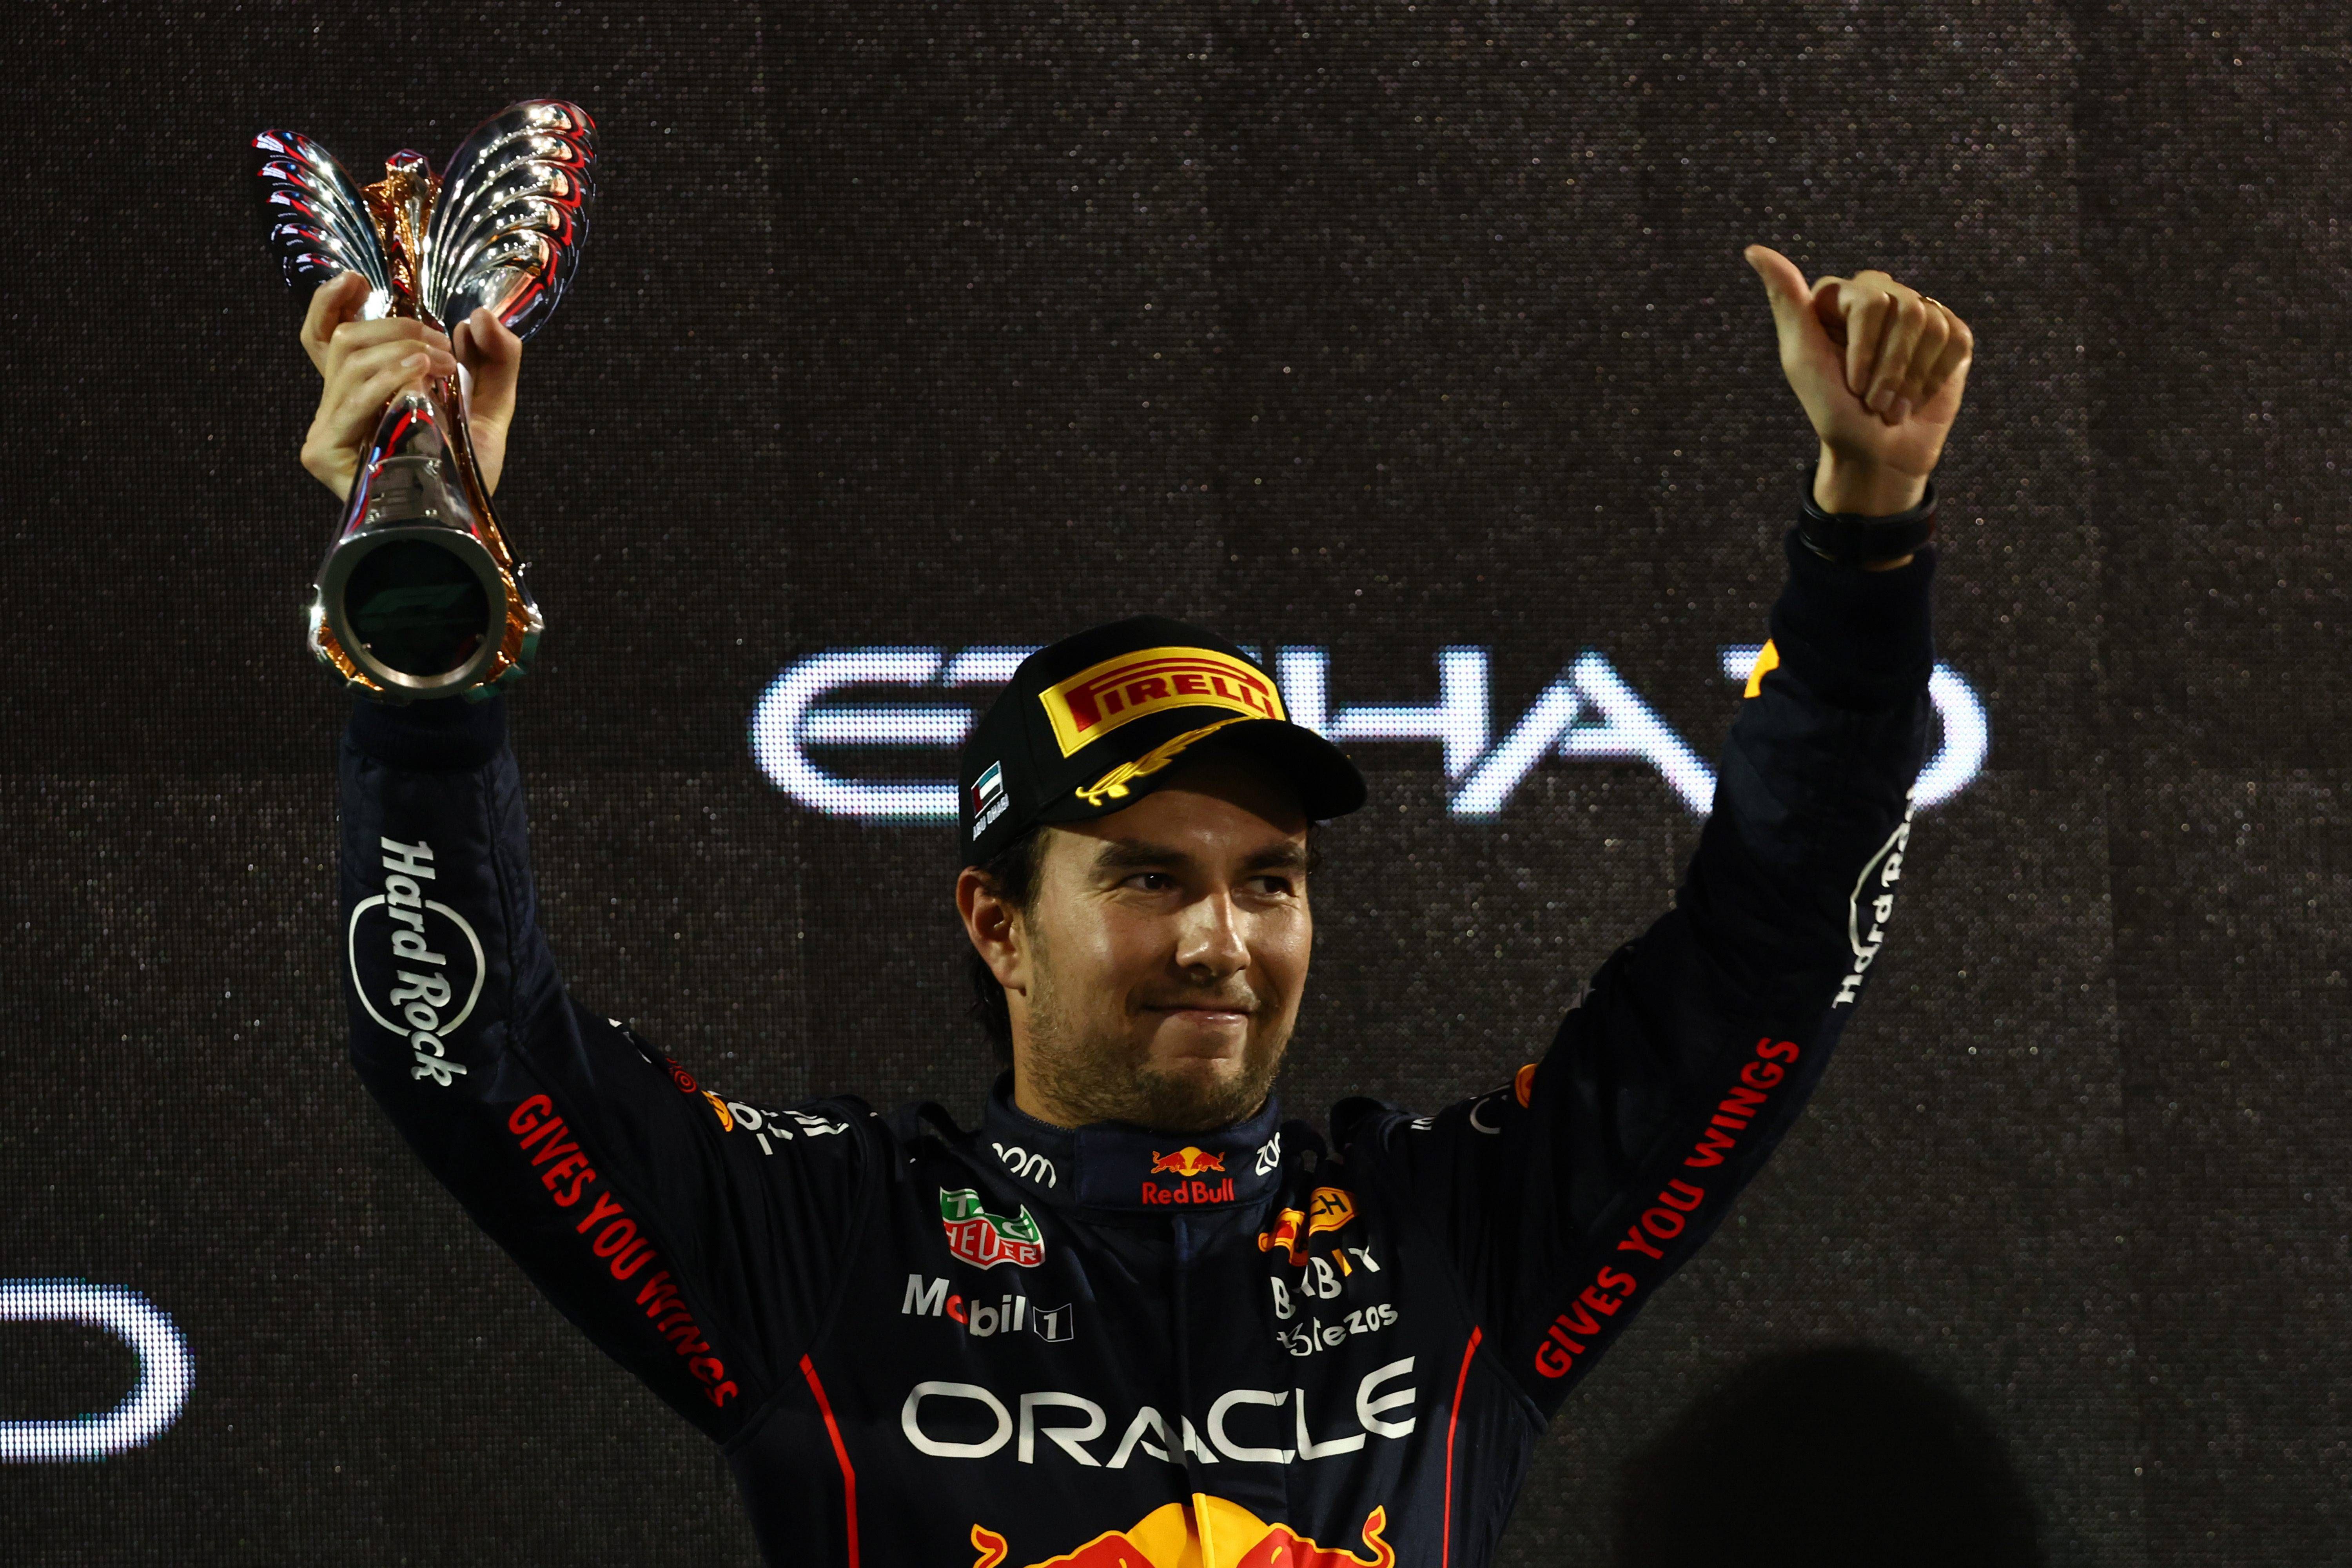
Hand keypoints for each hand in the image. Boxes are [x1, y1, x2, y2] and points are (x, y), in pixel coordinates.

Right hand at [296, 272, 523, 500]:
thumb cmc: (470, 467)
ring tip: (444, 366)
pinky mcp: (324, 453)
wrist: (468, 518)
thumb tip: (480, 317)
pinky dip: (389, 379)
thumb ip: (495, 358)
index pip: (324, 335)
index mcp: (363, 390)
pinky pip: (351, 397)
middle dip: (400, 328)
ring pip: (350, 359)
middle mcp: (339, 407)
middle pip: (346, 339)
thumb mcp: (491, 403)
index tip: (358, 281)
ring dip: (404, 351)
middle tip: (444, 346)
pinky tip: (422, 377)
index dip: (331, 301)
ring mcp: (327, 430)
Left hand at [1743, 245, 1972, 523]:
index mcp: (1839, 298)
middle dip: (1891, 368)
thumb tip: (1754, 250)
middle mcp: (1879, 296)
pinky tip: (1917, 397)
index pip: (1871, 301)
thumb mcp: (1802, 359)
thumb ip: (1786, 301)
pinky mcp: (1950, 333)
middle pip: (1908, 310)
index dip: (1866, 350)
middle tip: (1873, 402)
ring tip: (1892, 405)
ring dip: (1912, 378)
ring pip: (1934, 324)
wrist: (1876, 455)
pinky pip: (1957, 339)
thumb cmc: (1833, 411)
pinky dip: (1936, 378)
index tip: (1850, 387)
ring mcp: (1917, 313)